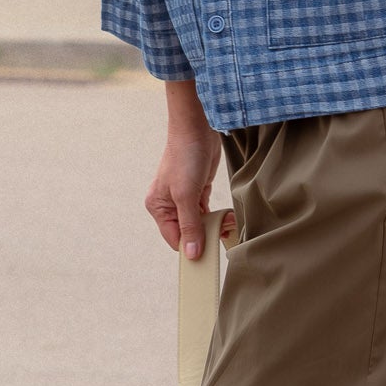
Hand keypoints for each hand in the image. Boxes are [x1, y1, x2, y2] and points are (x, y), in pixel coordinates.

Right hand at [145, 83, 223, 258]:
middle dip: (205, 236)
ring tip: (227, 223)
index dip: (190, 247)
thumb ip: (189, 225)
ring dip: (214, 226)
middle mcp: (169, 205)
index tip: (208, 256)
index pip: (174, 238)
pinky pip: (207, 212)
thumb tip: (192, 253)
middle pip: (187, 233)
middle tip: (222, 235)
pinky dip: (217, 217)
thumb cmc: (185, 158)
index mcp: (158, 207)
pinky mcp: (199, 191)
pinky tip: (227, 218)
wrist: (197, 129)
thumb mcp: (186, 195)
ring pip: (199, 223)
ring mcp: (184, 198)